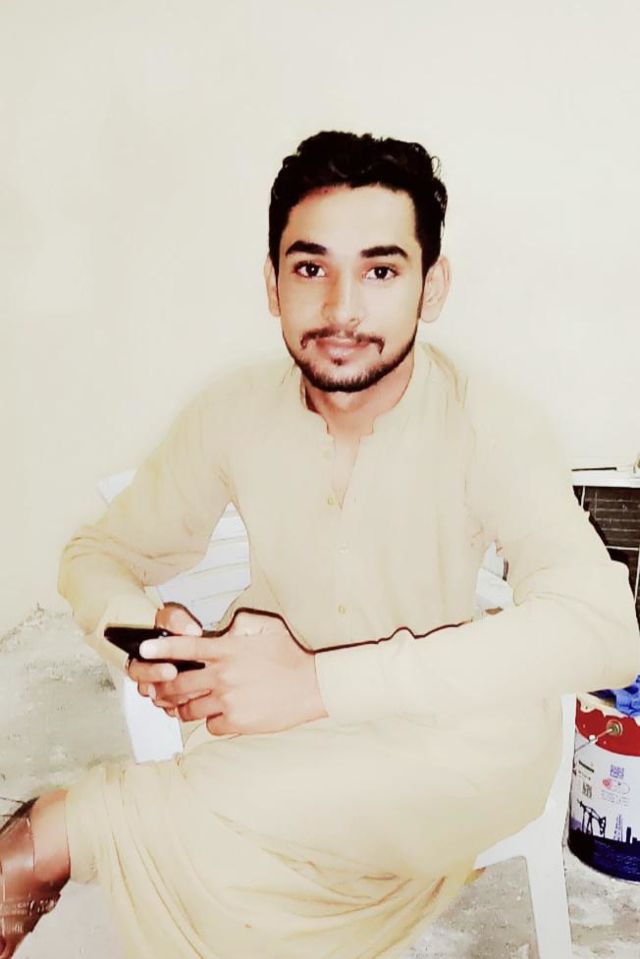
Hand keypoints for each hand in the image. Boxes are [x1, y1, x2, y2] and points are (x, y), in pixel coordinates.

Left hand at [138, 608, 327, 734]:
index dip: (160, 648)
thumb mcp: (266, 626)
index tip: (143, 650)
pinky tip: (217, 715)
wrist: (312, 686)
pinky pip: (209, 725)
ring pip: (189, 708)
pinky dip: (209, 721)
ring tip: (182, 705)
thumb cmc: (288, 654)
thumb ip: (239, 622)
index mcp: (227, 650)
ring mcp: (228, 700)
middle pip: (177, 683)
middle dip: (162, 686)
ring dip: (182, 707)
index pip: (184, 647)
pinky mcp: (236, 721)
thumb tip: (222, 629)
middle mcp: (223, 675)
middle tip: (157, 688)